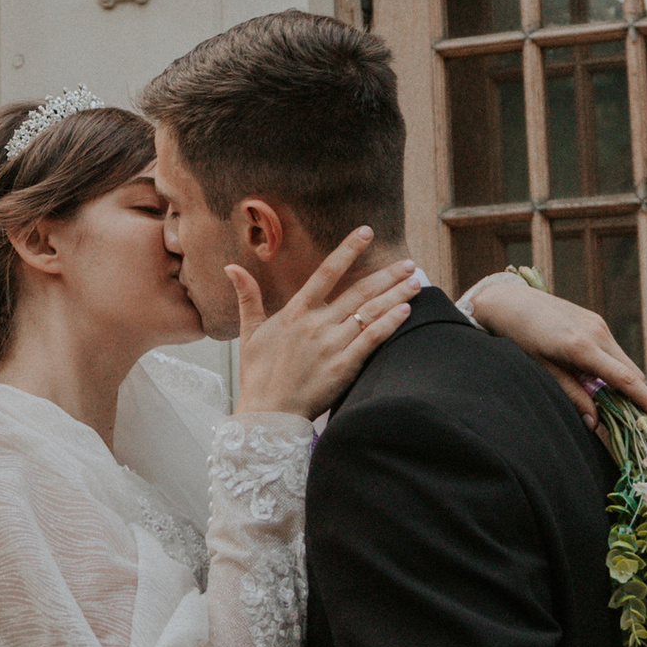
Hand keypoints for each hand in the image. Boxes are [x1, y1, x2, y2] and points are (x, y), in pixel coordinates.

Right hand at [234, 232, 420, 420]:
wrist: (267, 414)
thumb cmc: (258, 375)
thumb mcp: (249, 333)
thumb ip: (247, 297)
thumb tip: (230, 266)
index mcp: (296, 312)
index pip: (327, 272)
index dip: (348, 250)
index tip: (366, 232)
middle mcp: (317, 324)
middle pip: (358, 292)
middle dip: (386, 275)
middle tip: (408, 262)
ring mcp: (332, 345)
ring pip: (370, 313)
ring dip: (395, 295)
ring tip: (415, 281)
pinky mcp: (344, 367)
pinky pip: (372, 340)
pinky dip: (390, 324)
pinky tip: (406, 311)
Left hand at [464, 273, 646, 421]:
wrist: (509, 301)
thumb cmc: (520, 338)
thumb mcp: (542, 370)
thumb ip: (572, 394)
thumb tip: (595, 423)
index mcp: (582, 348)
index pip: (625, 379)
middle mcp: (597, 333)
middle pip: (631, 372)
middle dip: (640, 397)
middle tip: (644, 423)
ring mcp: (598, 324)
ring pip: (624, 362)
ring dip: (626, 383)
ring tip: (619, 405)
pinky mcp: (596, 321)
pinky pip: (614, 351)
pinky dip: (615, 368)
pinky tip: (600, 380)